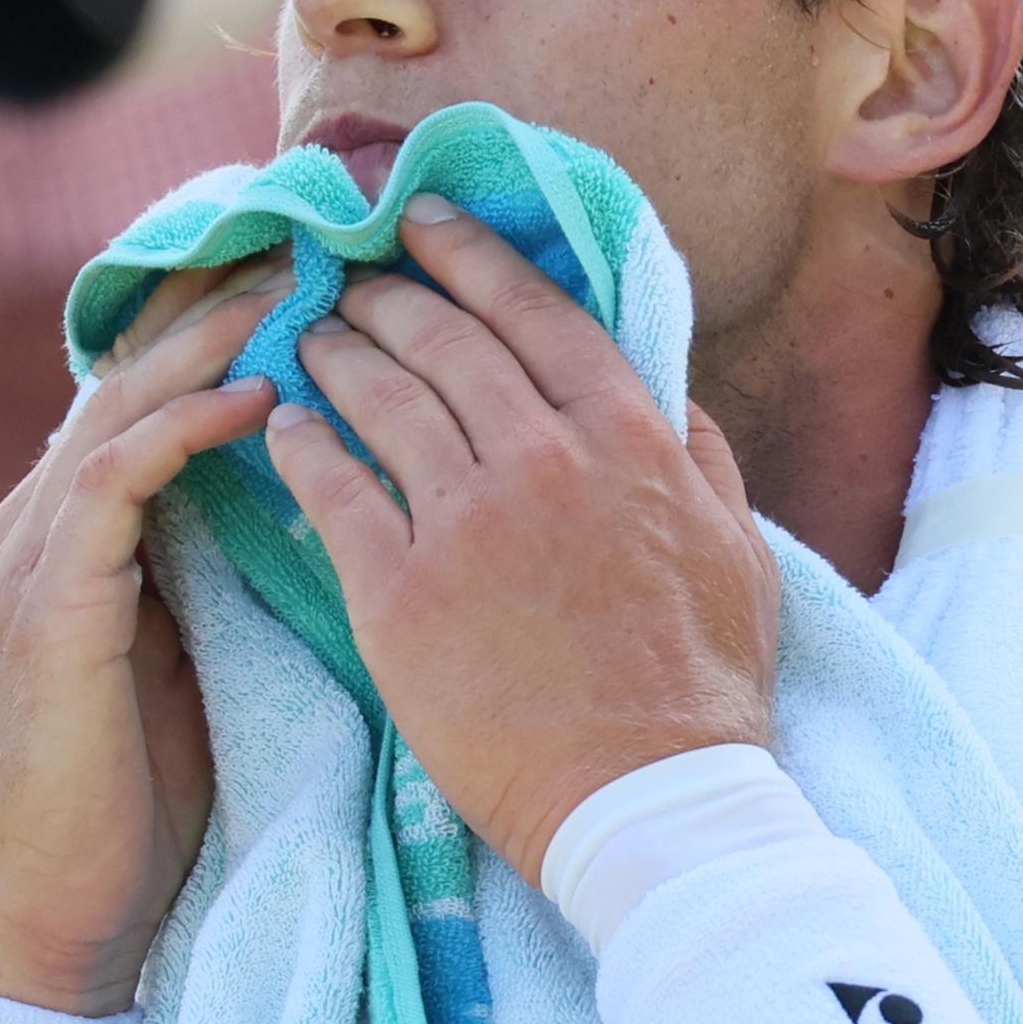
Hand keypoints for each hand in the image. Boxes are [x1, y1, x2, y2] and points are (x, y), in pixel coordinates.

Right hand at [0, 265, 281, 1015]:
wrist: (51, 921)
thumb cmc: (134, 809)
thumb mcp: (195, 664)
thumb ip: (222, 576)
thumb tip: (316, 512)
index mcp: (76, 533)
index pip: (151, 389)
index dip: (226, 318)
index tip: (322, 267)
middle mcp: (39, 520)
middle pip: (134, 366)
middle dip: (226, 293)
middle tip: (322, 232)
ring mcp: (31, 555)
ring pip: (122, 402)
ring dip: (215, 334)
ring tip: (305, 280)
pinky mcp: (46, 603)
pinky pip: (113, 481)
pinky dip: (183, 426)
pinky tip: (258, 393)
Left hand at [266, 197, 778, 885]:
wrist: (642, 801)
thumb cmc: (700, 692)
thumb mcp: (740, 553)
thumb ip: (702, 462)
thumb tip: (671, 398)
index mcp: (629, 439)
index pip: (536, 311)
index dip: (473, 254)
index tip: (427, 222)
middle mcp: (543, 458)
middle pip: (446, 339)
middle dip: (389, 293)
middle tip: (351, 280)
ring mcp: (466, 522)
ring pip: (382, 397)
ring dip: (337, 350)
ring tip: (309, 335)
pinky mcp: (400, 593)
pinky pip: (335, 489)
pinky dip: (301, 442)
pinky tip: (282, 424)